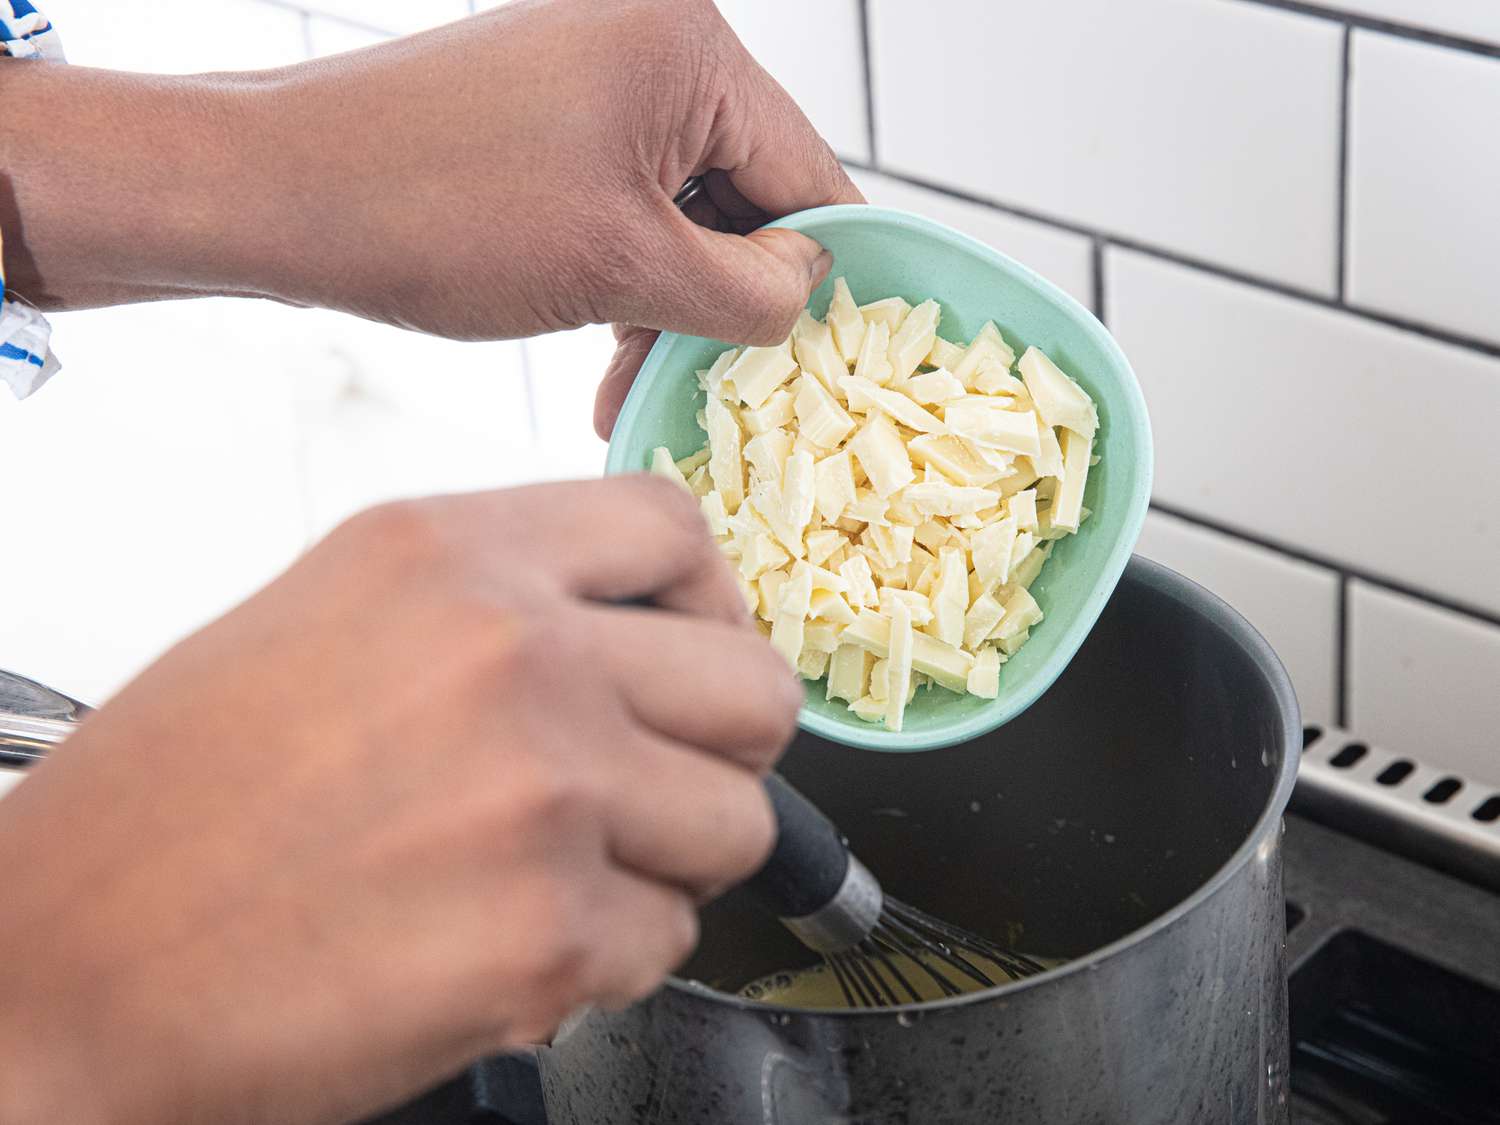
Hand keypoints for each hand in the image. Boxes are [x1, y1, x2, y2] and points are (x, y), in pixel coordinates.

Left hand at [0, 0, 861, 427]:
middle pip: (746, 193)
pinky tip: (603, 350)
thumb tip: (811, 294)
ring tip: (630, 382)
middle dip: (727, 300)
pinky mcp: (550, 112)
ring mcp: (595, 72)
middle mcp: (651, 40)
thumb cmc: (443, 215)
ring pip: (684, 210)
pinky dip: (625, 277)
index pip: (808, 174)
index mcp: (688, 49)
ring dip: (670, 303)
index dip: (819, 277)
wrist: (280, 194)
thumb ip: (746, 290)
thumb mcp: (626, 268)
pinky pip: (626, 202)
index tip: (820, 359)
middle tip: (712, 386)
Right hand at [0, 477, 798, 1124]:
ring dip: (668, 861)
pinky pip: (672, 940)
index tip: (692, 654)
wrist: (60, 968)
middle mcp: (514, 653)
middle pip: (752, 685)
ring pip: (737, 823)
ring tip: (557, 874)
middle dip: (716, 750)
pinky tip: (507, 945)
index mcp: (450, 554)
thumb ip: (502, 604)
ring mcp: (544, 793)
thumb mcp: (336, 619)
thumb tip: (645, 629)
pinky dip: (610, 957)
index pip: (676, 530)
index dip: (708, 602)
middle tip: (648, 786)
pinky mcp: (548, 935)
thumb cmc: (178, 804)